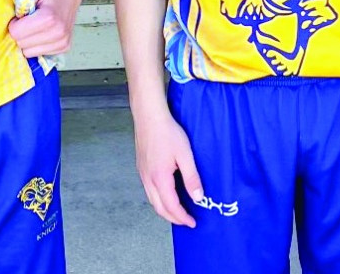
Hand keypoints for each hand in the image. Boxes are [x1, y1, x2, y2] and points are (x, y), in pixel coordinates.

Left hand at [8, 0, 83, 56]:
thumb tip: (5, 10)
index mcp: (48, 18)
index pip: (16, 33)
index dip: (14, 24)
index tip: (20, 16)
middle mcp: (58, 33)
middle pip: (22, 44)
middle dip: (20, 33)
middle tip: (27, 21)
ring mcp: (62, 42)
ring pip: (29, 52)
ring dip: (28, 41)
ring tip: (35, 27)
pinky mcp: (64, 48)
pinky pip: (39, 54)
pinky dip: (37, 45)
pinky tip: (42, 33)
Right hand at [133, 108, 202, 227]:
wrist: (149, 116)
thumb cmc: (167, 132)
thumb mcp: (185, 155)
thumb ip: (192, 178)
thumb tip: (198, 198)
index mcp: (160, 178)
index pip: (171, 206)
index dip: (182, 217)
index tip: (192, 222)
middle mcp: (148, 179)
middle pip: (159, 208)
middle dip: (172, 218)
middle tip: (185, 221)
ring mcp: (142, 174)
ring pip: (152, 200)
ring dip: (164, 209)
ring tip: (177, 211)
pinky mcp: (141, 167)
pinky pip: (148, 191)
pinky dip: (158, 199)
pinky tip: (166, 194)